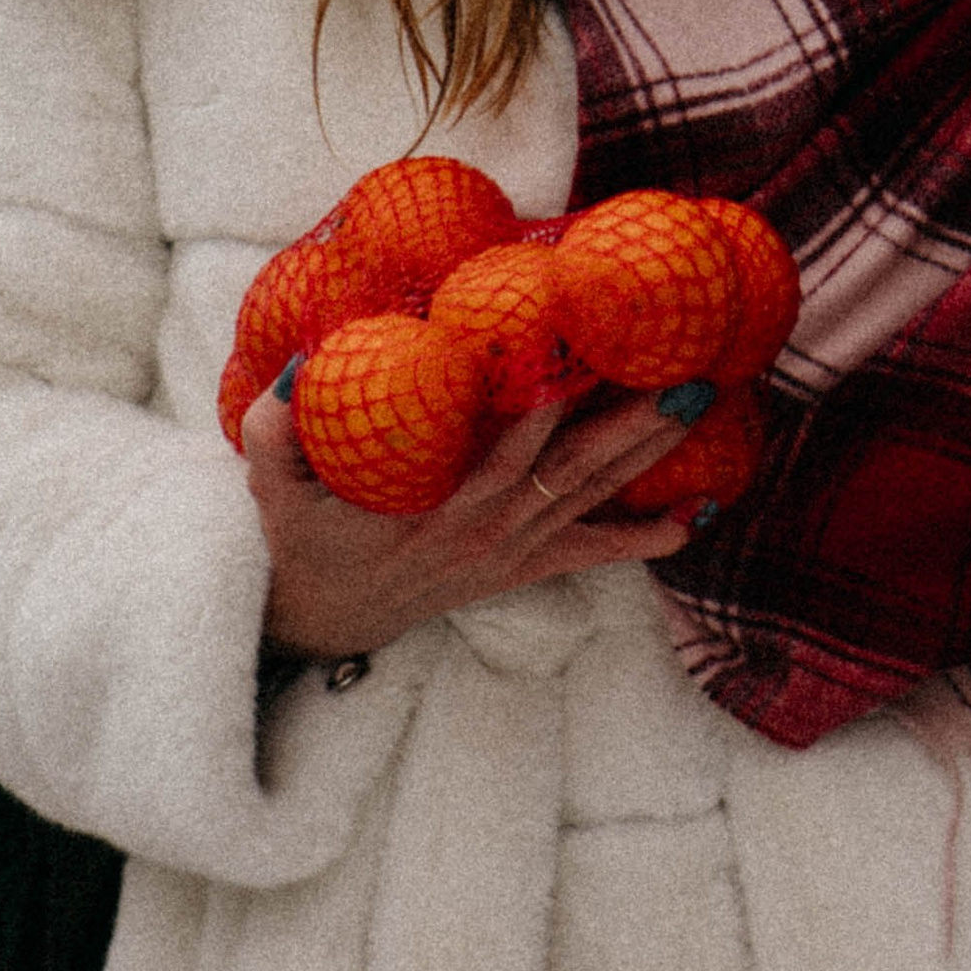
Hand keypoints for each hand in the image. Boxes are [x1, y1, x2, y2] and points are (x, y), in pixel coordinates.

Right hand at [240, 379, 695, 662]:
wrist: (327, 616)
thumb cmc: (307, 537)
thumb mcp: (274, 488)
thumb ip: (277, 431)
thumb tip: (301, 366)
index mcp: (432, 505)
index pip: (498, 451)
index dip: (539, 408)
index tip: (577, 354)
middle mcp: (484, 528)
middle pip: (568, 470)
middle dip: (627, 422)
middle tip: (681, 373)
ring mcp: (509, 551)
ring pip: (588, 497)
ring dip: (646, 453)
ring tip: (696, 404)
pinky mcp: (521, 566)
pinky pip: (591, 553)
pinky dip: (643, 539)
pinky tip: (694, 518)